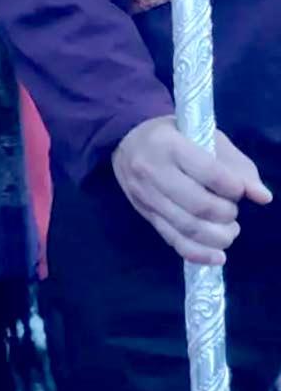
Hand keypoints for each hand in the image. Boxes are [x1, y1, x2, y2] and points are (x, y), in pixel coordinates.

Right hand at [113, 115, 271, 264]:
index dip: (233, 188)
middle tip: (232, 210)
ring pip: (187, 227)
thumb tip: (263, 197)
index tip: (238, 190)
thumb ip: (237, 165)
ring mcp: (146, 196)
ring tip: (230, 231)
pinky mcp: (145, 215)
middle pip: (199, 205)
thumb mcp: (206, 137)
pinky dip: (199, 253)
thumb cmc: (175, 134)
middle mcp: (153, 171)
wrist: (127, 139)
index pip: (210, 173)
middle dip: (227, 214)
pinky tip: (218, 256)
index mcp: (170, 144)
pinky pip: (173, 240)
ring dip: (218, 236)